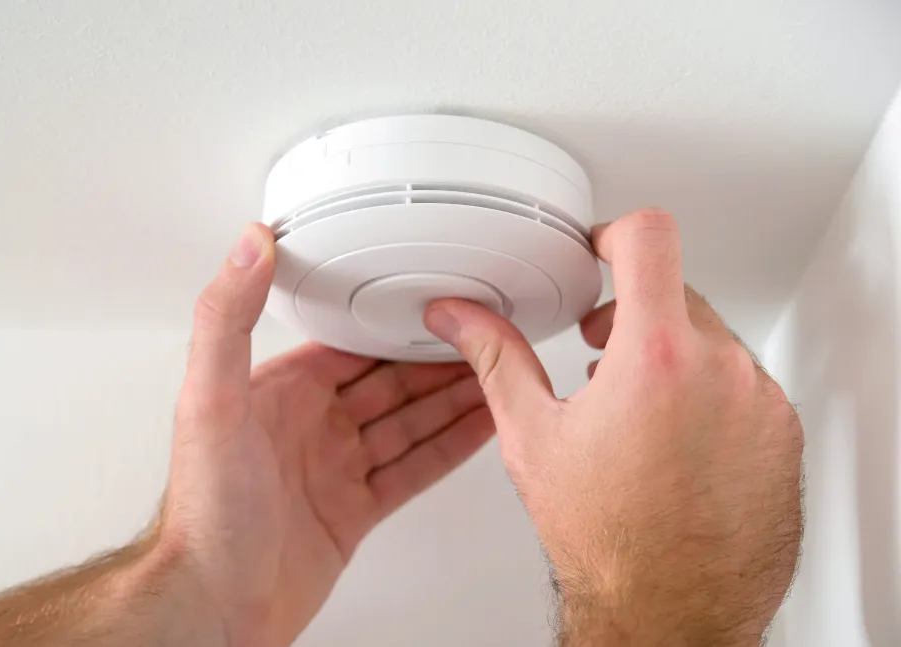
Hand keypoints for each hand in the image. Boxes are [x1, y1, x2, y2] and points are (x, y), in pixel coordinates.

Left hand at [158, 224, 493, 646]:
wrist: (217, 603)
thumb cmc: (205, 512)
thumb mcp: (210, 399)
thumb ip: (227, 318)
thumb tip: (247, 245)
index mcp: (280, 393)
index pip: (350, 343)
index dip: (394, 323)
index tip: (431, 301)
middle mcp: (310, 427)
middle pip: (389, 381)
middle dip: (436, 359)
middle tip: (483, 336)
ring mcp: (334, 469)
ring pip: (409, 422)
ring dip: (453, 399)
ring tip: (496, 375)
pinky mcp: (354, 510)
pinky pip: (413, 469)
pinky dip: (449, 448)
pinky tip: (478, 428)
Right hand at [424, 210, 803, 645]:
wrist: (671, 611)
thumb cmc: (607, 540)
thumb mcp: (533, 435)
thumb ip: (497, 358)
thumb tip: (461, 317)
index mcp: (655, 358)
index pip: (649, 238)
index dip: (615, 233)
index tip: (602, 251)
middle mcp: (722, 370)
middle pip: (677, 291)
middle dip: (634, 312)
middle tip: (600, 354)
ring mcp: (761, 402)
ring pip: (712, 340)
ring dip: (673, 357)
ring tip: (636, 410)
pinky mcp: (782, 433)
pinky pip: (745, 384)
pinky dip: (709, 394)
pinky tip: (675, 442)